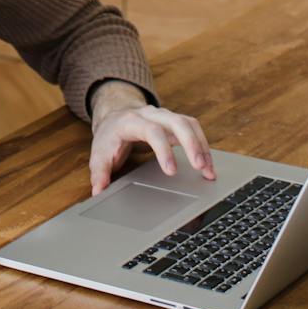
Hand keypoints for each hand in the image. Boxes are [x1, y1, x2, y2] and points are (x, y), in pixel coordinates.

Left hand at [89, 98, 215, 195]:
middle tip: (200, 168)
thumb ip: (99, 173)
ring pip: (189, 124)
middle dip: (191, 144)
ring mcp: (165, 116)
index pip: (152, 131)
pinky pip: (193, 129)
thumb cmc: (109, 136)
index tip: (172, 171)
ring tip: (209, 171)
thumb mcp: (98, 153)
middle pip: (177, 122)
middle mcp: (151, 115)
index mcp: (131, 121)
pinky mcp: (175, 122)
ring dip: (202, 146)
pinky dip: (203, 146)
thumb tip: (99, 193)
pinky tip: (208, 165)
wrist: (115, 115)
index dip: (163, 149)